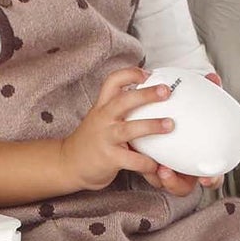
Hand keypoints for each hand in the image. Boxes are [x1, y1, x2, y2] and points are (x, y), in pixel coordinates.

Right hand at [60, 67, 226, 193]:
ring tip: (169, 125)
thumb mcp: (101, 119)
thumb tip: (151, 100)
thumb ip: (120, 110)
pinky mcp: (109, 158)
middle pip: (124, 100)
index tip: (148, 74)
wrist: (69, 164)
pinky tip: (159, 165)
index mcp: (103, 106)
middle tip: (166, 91)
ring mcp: (106, 138)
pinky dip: (147, 163)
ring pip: (130, 129)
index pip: (113, 81)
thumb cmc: (92, 141)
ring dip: (151, 126)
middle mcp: (103, 119)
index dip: (130, 74)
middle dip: (146, 94)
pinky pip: (132, 160)